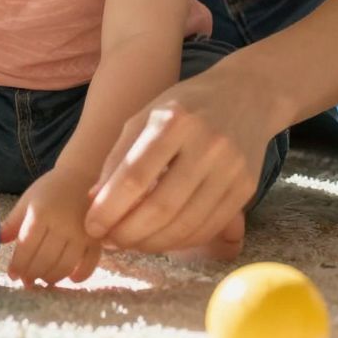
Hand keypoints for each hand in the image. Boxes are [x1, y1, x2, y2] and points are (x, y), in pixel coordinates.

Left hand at [0, 168, 100, 286]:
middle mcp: (63, 223)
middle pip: (45, 259)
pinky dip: (80, 275)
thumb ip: (13, 222)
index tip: (12, 275)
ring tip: (43, 279)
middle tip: (27, 282)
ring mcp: (82, 232)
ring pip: (65, 265)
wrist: (84, 175)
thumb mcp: (29, 200)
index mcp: (41, 212)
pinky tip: (70, 278)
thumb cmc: (52, 189)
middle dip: (32, 274)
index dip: (18, 264)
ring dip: (52, 277)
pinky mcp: (97, 239)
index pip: (26, 245)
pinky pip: (90, 264)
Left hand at [83, 59, 276, 252]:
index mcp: (175, 121)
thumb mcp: (145, 117)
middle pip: (162, 207)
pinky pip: (209, 227)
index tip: (91, 226)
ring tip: (130, 242)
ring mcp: (232, 168)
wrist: (246, 95)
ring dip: (152, 243)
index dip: (109, 208)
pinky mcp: (247, 188)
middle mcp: (208, 145)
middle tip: (109, 241)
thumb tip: (94, 201)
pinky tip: (160, 239)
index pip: (135, 175)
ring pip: (187, 224)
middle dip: (128, 233)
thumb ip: (119, 157)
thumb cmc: (185, 107)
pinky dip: (180, 241)